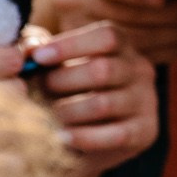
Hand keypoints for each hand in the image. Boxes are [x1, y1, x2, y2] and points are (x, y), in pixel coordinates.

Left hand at [25, 21, 159, 176]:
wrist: (86, 140)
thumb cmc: (65, 93)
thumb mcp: (55, 68)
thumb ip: (39, 54)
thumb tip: (29, 50)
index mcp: (123, 47)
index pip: (107, 36)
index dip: (72, 44)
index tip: (38, 57)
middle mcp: (141, 69)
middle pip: (103, 69)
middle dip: (63, 81)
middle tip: (37, 92)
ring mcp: (147, 101)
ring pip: (104, 103)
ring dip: (68, 111)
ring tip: (45, 118)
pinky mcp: (146, 131)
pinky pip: (116, 135)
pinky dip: (84, 137)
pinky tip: (62, 138)